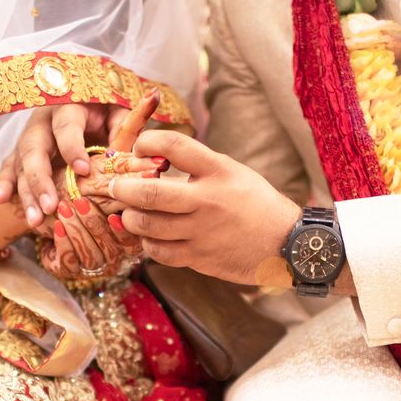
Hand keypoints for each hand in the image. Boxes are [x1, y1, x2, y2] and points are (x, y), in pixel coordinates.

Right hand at [0, 103, 134, 225]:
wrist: (87, 101)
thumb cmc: (105, 109)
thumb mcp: (117, 112)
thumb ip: (122, 129)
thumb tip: (127, 153)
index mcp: (68, 107)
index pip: (66, 128)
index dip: (72, 148)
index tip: (83, 171)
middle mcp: (42, 122)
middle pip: (34, 149)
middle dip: (41, 180)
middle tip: (50, 206)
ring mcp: (28, 137)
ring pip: (21, 165)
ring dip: (26, 193)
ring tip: (35, 220)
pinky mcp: (21, 152)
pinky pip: (9, 167)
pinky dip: (5, 184)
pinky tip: (1, 200)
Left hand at [41, 152, 150, 282]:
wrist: (44, 204)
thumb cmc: (77, 186)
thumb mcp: (99, 175)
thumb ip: (125, 173)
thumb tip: (155, 165)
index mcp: (129, 234)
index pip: (135, 237)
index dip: (125, 226)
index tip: (114, 211)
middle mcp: (116, 254)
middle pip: (113, 249)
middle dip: (95, 224)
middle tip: (80, 202)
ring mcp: (93, 265)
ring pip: (91, 256)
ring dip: (77, 230)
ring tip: (64, 209)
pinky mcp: (70, 270)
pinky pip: (70, 263)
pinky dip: (64, 242)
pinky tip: (57, 225)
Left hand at [108, 132, 302, 286]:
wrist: (285, 243)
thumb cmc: (255, 203)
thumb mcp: (233, 172)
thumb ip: (198, 165)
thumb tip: (154, 160)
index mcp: (218, 171)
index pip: (174, 145)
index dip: (147, 142)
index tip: (139, 147)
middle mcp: (208, 200)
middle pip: (150, 192)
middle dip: (123, 188)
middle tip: (115, 186)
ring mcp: (202, 232)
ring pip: (149, 226)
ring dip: (130, 218)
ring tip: (128, 213)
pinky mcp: (200, 258)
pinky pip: (160, 252)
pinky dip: (148, 243)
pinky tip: (149, 237)